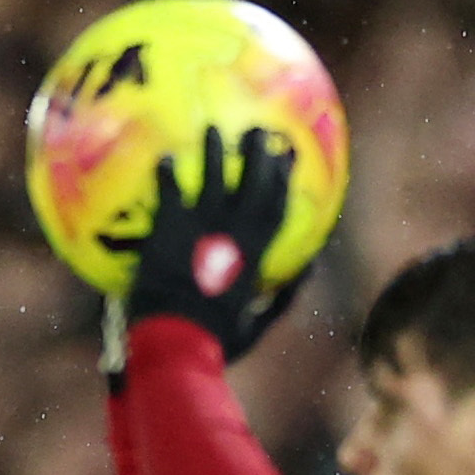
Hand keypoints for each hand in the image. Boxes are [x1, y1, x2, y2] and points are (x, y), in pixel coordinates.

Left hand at [106, 125, 302, 370]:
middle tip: (258, 131)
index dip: (284, 180)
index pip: (277, 206)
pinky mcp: (168, 228)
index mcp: (256, 253)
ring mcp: (201, 226)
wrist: (172, 343)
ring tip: (212, 130)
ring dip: (214, 150)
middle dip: (259, 152)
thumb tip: (310, 271)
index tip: (287, 157)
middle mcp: (232, 231)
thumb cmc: (212, 342)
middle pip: (252, 180)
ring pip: (212, 176)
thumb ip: (283, 298)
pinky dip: (166, 174)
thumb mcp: (256, 325)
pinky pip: (168, 191)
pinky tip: (163, 158)